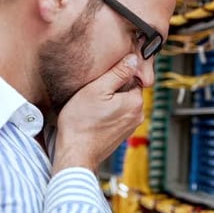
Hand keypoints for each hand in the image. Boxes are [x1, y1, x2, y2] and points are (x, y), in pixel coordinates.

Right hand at [52, 54, 143, 174]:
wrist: (75, 153)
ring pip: (122, 104)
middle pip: (128, 92)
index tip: (103, 79)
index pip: (133, 79)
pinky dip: (108, 114)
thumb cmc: (81, 122)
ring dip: (110, 102)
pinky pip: (117, 116)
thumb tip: (133, 59)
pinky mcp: (121, 135)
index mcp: (136, 102)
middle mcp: (138, 115)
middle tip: (94, 92)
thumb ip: (118, 73)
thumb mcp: (97, 89)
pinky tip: (94, 116)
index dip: (117, 76)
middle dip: (114, 89)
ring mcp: (130, 127)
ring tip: (92, 105)